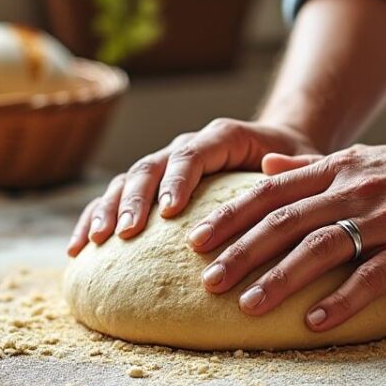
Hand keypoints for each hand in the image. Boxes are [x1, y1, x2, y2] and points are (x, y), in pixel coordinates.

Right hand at [67, 119, 321, 255]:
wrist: (278, 149)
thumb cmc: (296, 162)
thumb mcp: (307, 162)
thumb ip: (297, 166)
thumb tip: (275, 166)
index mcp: (222, 137)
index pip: (193, 155)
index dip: (177, 181)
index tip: (168, 213)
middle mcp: (188, 147)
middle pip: (151, 167)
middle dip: (134, 200)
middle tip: (123, 233)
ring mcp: (166, 166)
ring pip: (127, 181)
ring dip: (108, 210)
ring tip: (94, 242)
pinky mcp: (154, 187)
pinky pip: (117, 199)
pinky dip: (95, 219)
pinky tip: (78, 248)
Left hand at [188, 139, 385, 330]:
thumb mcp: (365, 159)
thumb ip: (311, 167)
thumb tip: (263, 168)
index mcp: (339, 169)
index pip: (271, 191)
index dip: (231, 215)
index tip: (194, 240)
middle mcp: (355, 190)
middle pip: (286, 220)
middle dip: (241, 251)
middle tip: (205, 281)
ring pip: (322, 247)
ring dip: (280, 278)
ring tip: (246, 306)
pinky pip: (373, 276)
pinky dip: (342, 299)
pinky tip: (316, 322)